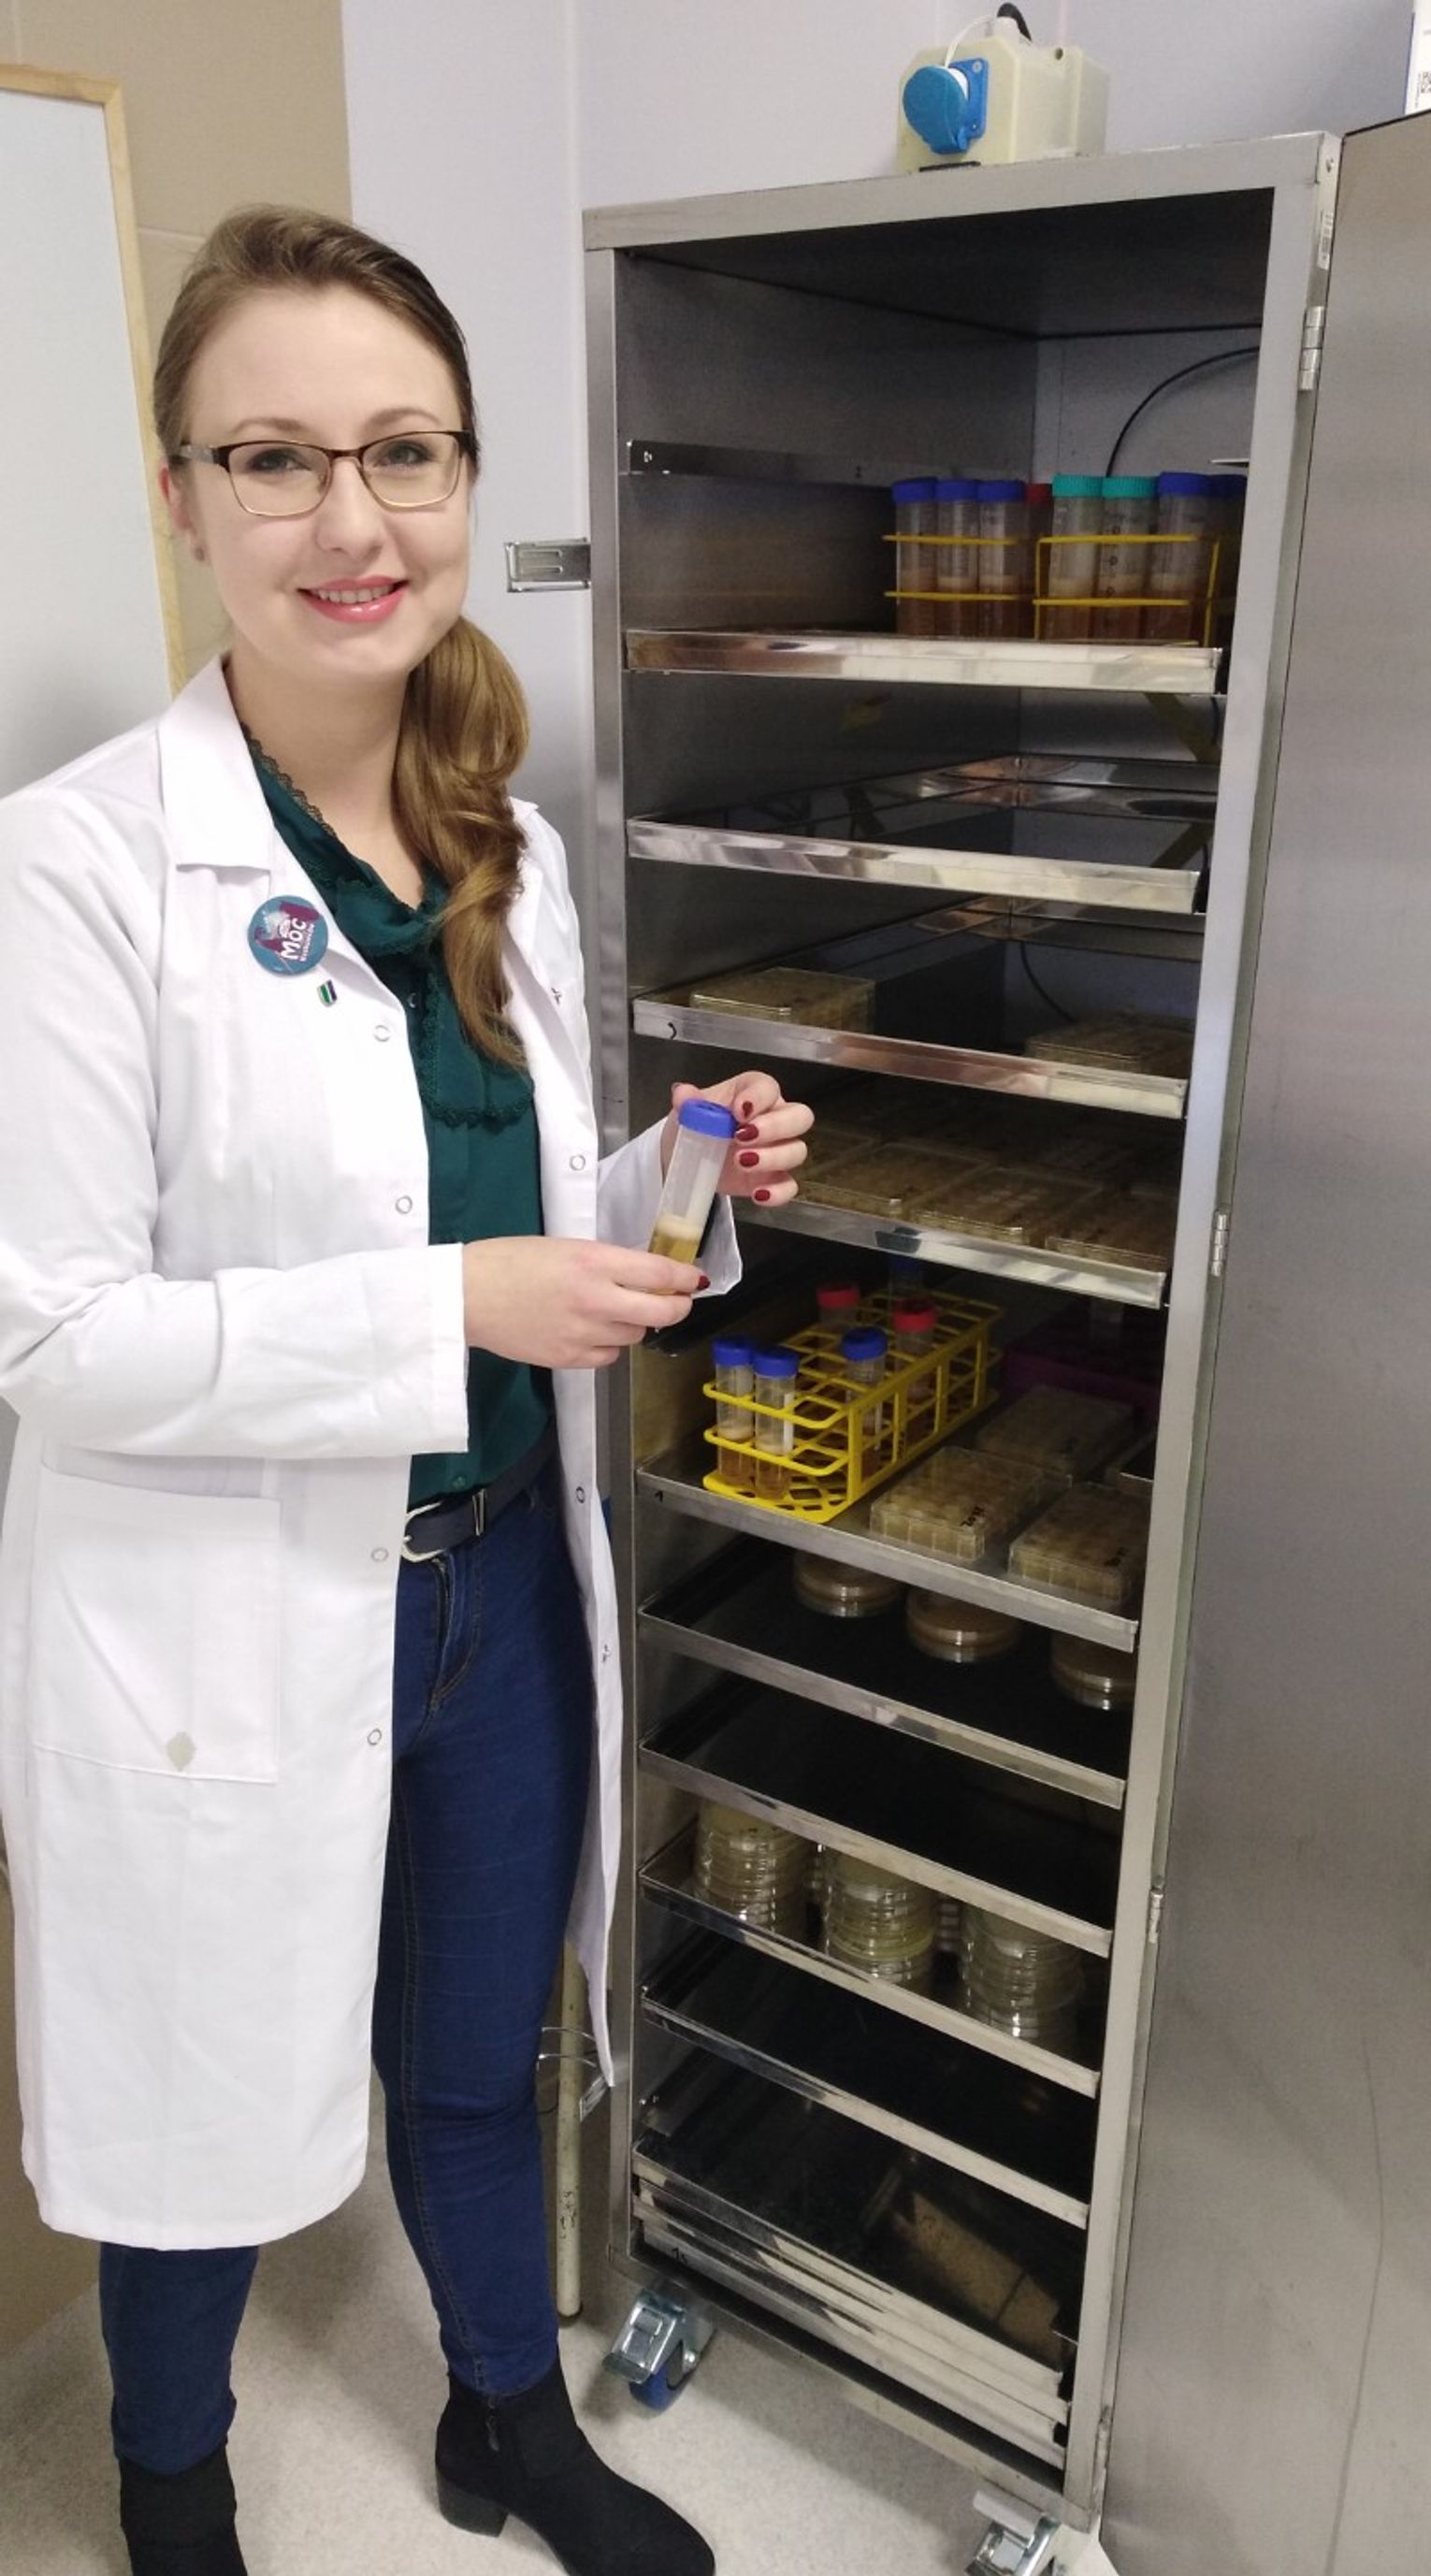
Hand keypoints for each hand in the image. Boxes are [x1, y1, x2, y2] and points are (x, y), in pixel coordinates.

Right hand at [461, 1237, 703, 1370]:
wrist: (466, 1295)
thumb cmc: (510, 1260)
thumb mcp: (565, 1247)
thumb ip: (607, 1262)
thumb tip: (646, 1276)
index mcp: (594, 1263)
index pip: (660, 1275)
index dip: (685, 1279)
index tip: (695, 1280)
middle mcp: (596, 1300)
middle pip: (661, 1313)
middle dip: (677, 1307)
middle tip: (677, 1301)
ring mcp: (584, 1334)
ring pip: (636, 1336)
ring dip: (636, 1324)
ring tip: (615, 1310)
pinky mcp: (569, 1360)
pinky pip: (609, 1357)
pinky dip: (610, 1345)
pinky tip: (592, 1330)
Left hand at [662, 1071, 813, 1208]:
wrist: (689, 1158)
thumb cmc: (697, 1124)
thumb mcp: (688, 1110)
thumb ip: (688, 1101)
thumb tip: (682, 1095)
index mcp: (754, 1093)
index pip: (769, 1087)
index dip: (758, 1097)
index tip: (738, 1112)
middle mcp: (775, 1118)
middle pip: (800, 1117)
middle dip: (776, 1127)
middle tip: (743, 1137)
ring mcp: (778, 1150)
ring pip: (797, 1151)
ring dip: (772, 1158)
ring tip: (740, 1162)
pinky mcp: (774, 1179)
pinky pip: (789, 1186)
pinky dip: (777, 1192)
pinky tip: (757, 1194)